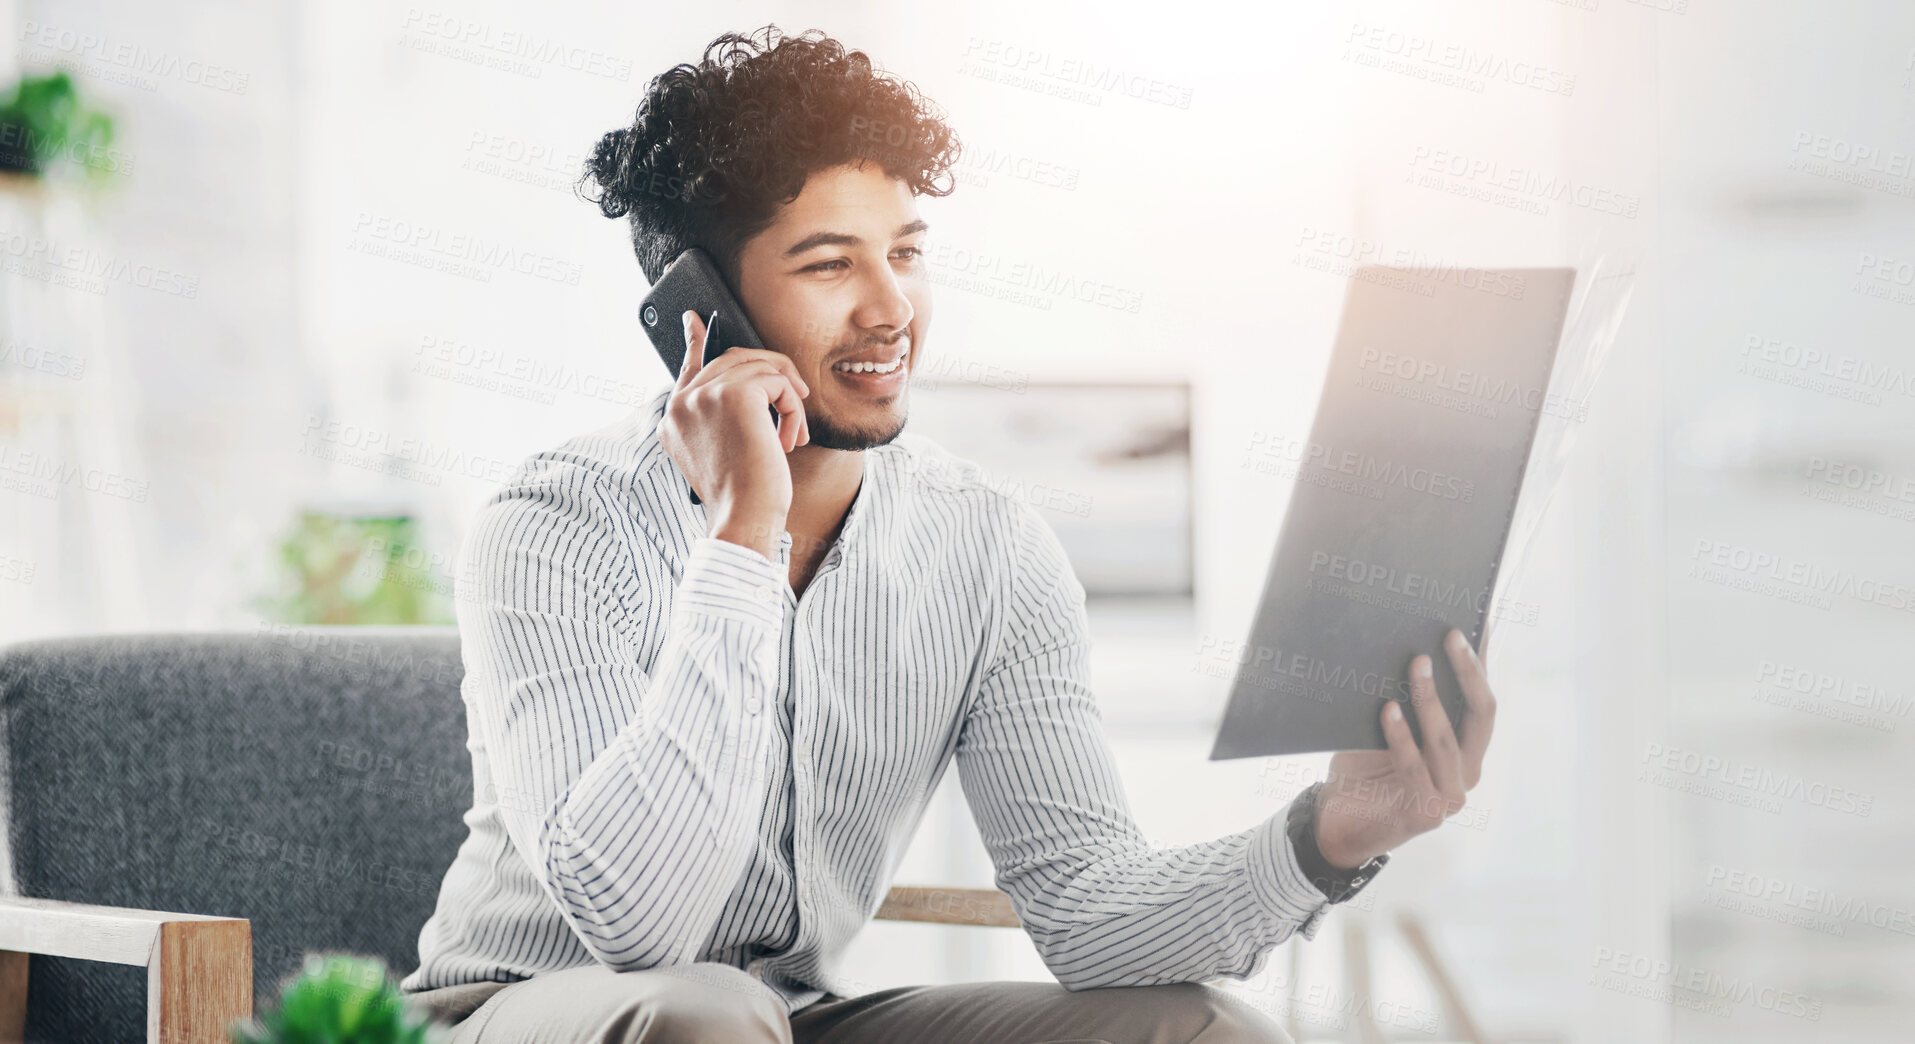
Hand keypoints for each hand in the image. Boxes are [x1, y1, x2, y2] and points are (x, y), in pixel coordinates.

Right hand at [658, 310, 809, 558]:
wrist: (743, 519)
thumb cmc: (742, 496)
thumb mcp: (724, 453)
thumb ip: (723, 417)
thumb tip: (755, 383)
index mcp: (674, 419)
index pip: (686, 368)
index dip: (694, 341)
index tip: (695, 320)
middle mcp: (682, 404)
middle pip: (732, 360)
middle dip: (772, 372)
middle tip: (796, 395)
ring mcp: (704, 396)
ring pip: (760, 368)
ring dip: (787, 398)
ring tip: (792, 432)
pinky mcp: (734, 394)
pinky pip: (777, 381)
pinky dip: (793, 408)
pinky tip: (789, 438)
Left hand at [1314, 628, 1496, 868]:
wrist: (1337, 822)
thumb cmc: (1365, 769)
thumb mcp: (1391, 730)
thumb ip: (1408, 702)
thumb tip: (1410, 648)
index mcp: (1466, 752)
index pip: (1483, 703)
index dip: (1482, 666)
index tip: (1477, 626)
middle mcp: (1466, 773)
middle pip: (1480, 715)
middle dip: (1467, 672)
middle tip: (1450, 636)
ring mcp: (1449, 796)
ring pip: (1446, 739)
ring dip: (1430, 698)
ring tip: (1417, 663)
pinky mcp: (1424, 813)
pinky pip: (1414, 767)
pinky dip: (1401, 737)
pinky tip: (1388, 710)